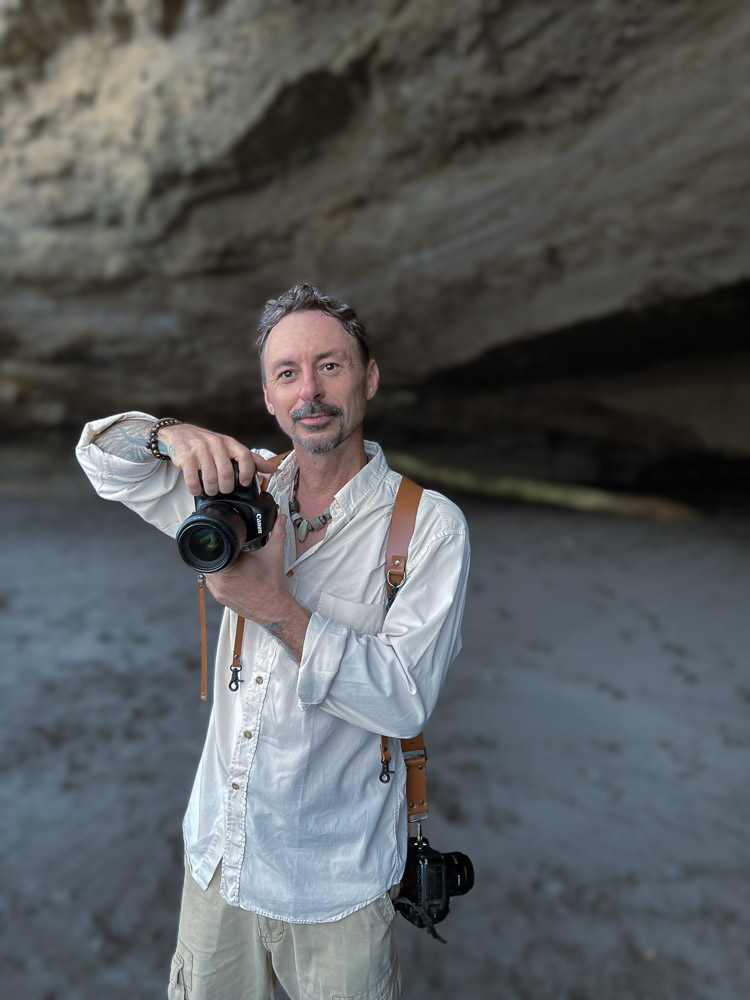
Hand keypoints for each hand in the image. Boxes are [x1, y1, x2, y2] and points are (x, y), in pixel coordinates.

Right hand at [157, 423, 278, 494]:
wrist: (179, 434)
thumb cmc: (208, 444)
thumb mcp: (230, 448)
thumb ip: (251, 459)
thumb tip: (272, 469)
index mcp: (230, 442)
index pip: (245, 455)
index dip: (248, 472)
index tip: (245, 482)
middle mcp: (216, 444)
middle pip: (227, 473)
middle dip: (226, 488)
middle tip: (223, 489)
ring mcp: (200, 450)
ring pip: (210, 479)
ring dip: (211, 490)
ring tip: (210, 489)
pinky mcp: (186, 458)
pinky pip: (193, 481)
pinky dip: (196, 490)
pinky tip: (197, 489)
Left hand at [204, 515, 311, 658]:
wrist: (275, 609)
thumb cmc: (272, 587)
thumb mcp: (275, 554)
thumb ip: (277, 533)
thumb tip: (280, 519)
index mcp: (228, 569)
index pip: (213, 550)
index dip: (218, 543)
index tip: (227, 540)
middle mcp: (219, 582)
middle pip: (210, 561)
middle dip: (220, 554)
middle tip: (233, 552)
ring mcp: (218, 592)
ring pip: (210, 573)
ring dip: (219, 566)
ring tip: (234, 563)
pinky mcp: (221, 599)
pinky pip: (214, 584)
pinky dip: (221, 578)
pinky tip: (234, 576)